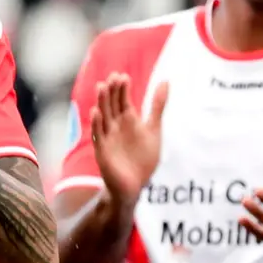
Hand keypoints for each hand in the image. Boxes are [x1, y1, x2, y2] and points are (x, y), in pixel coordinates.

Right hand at [93, 74, 167, 204]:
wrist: (135, 185)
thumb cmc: (143, 158)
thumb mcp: (154, 128)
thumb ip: (158, 105)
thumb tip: (166, 80)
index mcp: (128, 120)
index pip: (122, 99)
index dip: (122, 88)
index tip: (123, 76)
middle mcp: (115, 126)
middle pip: (112, 104)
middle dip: (112, 91)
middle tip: (113, 77)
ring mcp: (108, 137)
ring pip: (103, 116)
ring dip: (102, 102)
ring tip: (102, 87)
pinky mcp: (102, 150)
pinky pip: (98, 135)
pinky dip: (97, 124)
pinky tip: (96, 112)